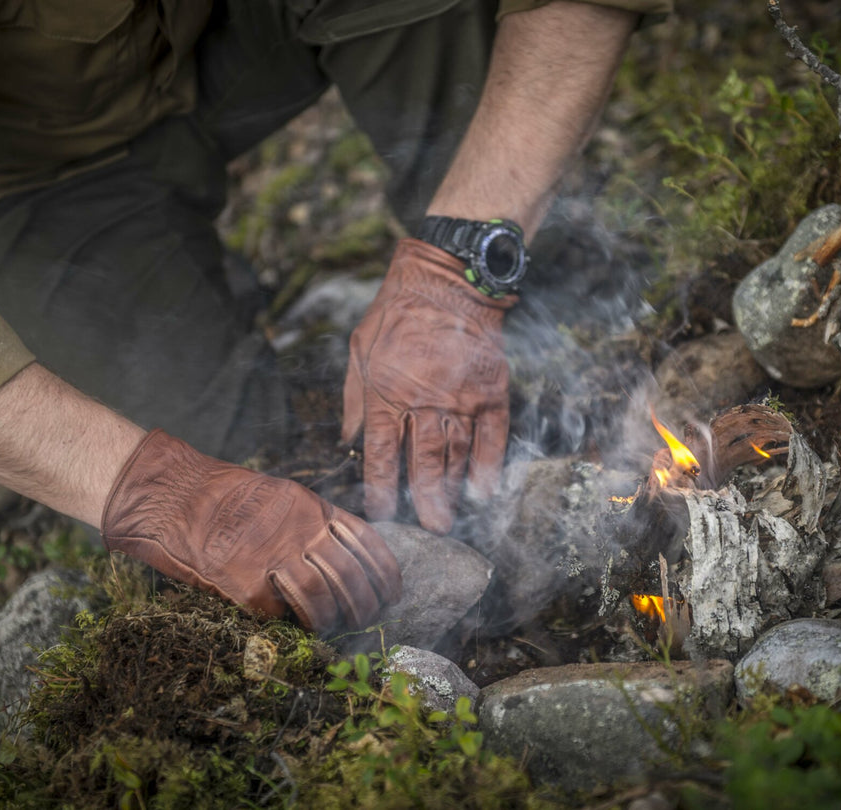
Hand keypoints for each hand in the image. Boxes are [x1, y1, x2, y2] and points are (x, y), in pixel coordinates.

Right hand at [101, 429, 400, 632]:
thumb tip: (344, 557)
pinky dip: (290, 623)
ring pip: (323, 600)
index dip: (386, 573)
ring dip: (333, 621)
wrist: (172, 496)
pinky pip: (280, 613)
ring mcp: (274, 558)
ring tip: (334, 629)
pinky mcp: (245, 585)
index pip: (367, 543)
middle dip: (366, 605)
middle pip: (351, 576)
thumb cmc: (225, 496)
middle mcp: (301, 531)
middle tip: (368, 620)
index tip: (394, 593)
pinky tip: (292, 624)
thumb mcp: (283, 496)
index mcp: (314, 508)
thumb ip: (314, 523)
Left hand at [343, 238, 513, 533]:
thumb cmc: (397, 312)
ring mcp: (460, 398)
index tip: (382, 512)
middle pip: (424, 464)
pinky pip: (492, 436)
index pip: (384, 454)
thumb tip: (348, 437)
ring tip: (450, 516)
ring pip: (457, 455)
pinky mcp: (491, 389)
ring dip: (453, 490)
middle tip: (428, 529)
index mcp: (387, 393)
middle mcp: (425, 402)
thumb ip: (356, 397)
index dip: (382, 488)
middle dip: (424, 501)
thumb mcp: (360, 348)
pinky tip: (485, 490)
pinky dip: (490, 465)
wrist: (447, 278)